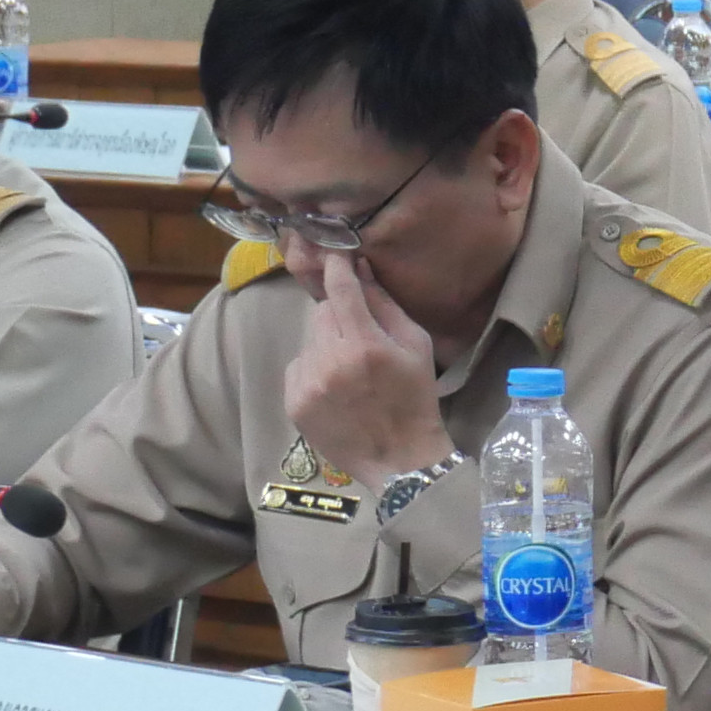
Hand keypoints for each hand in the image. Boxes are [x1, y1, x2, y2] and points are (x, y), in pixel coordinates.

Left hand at [283, 258, 453, 487]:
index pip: (342, 291)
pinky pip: (298, 364)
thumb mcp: (417, 347)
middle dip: (340, 316)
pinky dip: (314, 368)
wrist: (397, 457)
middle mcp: (331, 362)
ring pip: (309, 338)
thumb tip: (360, 269)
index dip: (336, 267)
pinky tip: (336, 388)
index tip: (335, 254)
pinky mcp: (293, 400)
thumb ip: (386, 307)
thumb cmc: (415, 397)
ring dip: (327, 343)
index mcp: (367, 346)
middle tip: (361, 337)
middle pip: (322, 313)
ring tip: (350, 369)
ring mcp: (308, 383)